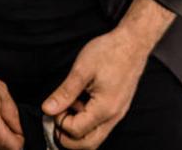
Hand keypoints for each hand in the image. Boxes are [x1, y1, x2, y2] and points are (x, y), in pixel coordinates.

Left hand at [41, 28, 147, 149]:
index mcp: (104, 108)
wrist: (134, 41)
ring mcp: (118, 113)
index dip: (60, 122)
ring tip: (71, 108)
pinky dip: (88, 123)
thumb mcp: (82, 69)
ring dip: (78, 131)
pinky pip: (102, 126)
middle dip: (67, 137)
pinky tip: (82, 103)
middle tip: (58, 117)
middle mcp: (114, 115)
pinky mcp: (119, 107)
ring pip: (95, 137)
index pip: (75, 131)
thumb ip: (65, 92)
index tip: (56, 105)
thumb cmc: (111, 51)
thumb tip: (47, 110)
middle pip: (88, 144)